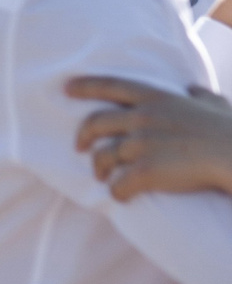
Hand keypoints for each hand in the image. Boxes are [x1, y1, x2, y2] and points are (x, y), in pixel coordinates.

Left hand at [67, 75, 231, 200]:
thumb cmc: (231, 132)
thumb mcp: (215, 105)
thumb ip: (199, 96)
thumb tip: (193, 89)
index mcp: (158, 99)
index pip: (113, 86)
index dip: (87, 86)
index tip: (67, 88)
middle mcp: (143, 118)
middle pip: (94, 124)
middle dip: (82, 137)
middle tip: (79, 148)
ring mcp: (140, 144)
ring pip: (101, 158)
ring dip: (100, 171)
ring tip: (105, 178)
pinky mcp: (143, 171)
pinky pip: (116, 186)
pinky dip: (118, 194)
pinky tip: (125, 196)